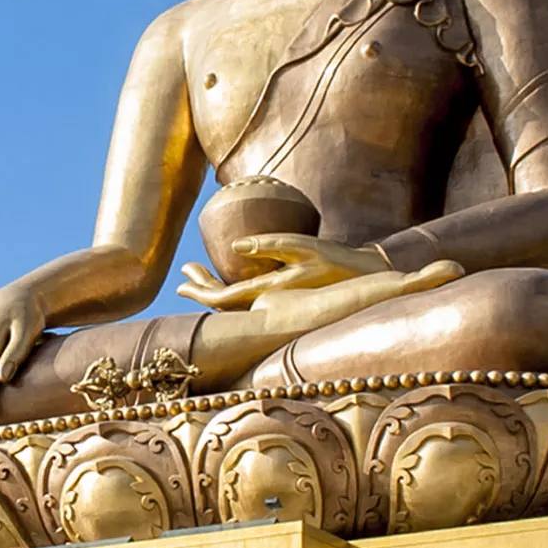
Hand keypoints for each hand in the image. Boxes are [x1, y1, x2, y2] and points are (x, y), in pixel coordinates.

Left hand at [177, 235, 390, 310]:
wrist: (365, 279)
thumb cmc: (336, 261)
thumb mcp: (304, 248)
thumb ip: (270, 245)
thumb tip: (236, 245)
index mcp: (270, 291)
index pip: (225, 298)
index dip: (201, 292)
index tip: (181, 283)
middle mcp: (269, 301)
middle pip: (225, 301)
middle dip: (202, 288)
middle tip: (183, 276)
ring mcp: (276, 300)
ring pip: (235, 298)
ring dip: (214, 286)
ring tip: (195, 272)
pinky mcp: (284, 295)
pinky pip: (250, 293)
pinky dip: (232, 285)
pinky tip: (227, 276)